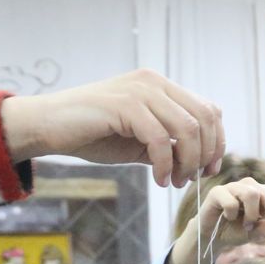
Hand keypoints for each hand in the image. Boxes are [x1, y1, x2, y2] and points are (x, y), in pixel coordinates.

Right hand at [0, 70, 225, 188]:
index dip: (216, 141)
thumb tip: (198, 162)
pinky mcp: (124, 104)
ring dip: (186, 162)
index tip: (209, 169)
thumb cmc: (92, 135)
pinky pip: (160, 139)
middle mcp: (153, 82)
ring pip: (187, 128)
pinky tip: (159, 180)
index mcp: (160, 86)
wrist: (47, 127)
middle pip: (204, 118)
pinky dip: (165, 165)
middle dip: (204, 154)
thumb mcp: (139, 142)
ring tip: (173, 181)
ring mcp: (139, 90)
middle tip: (190, 179)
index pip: (207, 110)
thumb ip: (168, 145)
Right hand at [164, 177, 264, 263]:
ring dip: (252, 214)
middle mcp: (250, 186)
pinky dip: (232, 214)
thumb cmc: (235, 231)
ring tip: (247, 225)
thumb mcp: (256, 233)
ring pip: (251, 193)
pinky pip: (231, 201)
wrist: (212, 236)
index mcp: (263, 194)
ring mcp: (233, 187)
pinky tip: (229, 218)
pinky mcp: (217, 192)